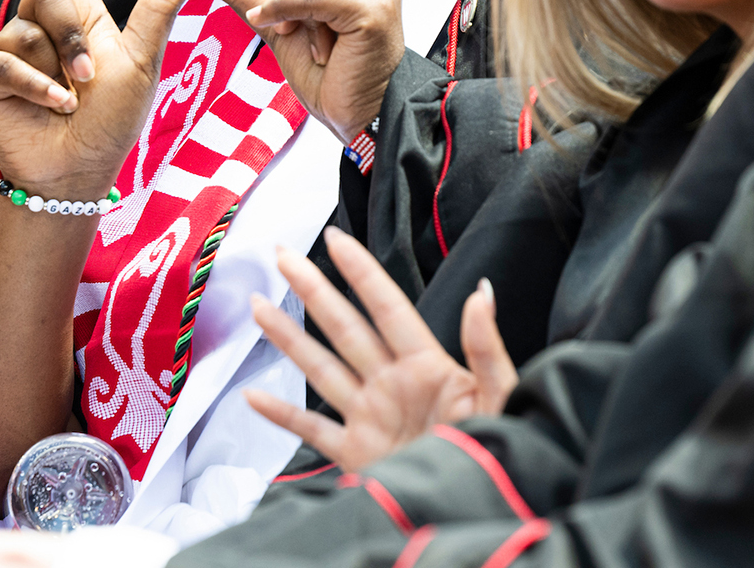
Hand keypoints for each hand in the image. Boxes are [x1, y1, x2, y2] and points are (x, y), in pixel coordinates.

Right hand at [0, 0, 199, 191]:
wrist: (79, 170)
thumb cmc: (112, 119)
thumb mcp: (143, 62)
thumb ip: (159, 13)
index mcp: (79, 8)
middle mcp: (40, 21)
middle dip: (73, 35)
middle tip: (88, 78)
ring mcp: (11, 46)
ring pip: (29, 30)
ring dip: (60, 70)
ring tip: (70, 100)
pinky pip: (7, 61)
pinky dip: (37, 88)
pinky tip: (53, 108)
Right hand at [246, 227, 517, 471]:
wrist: (475, 514)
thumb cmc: (496, 459)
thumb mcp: (500, 399)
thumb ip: (486, 349)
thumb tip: (481, 292)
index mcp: (426, 367)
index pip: (387, 307)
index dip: (361, 271)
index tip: (335, 238)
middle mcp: (392, 385)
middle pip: (344, 326)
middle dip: (313, 289)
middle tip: (282, 255)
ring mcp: (370, 418)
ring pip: (320, 368)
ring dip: (288, 337)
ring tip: (259, 305)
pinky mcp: (357, 456)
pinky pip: (311, 431)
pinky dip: (281, 414)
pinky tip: (253, 396)